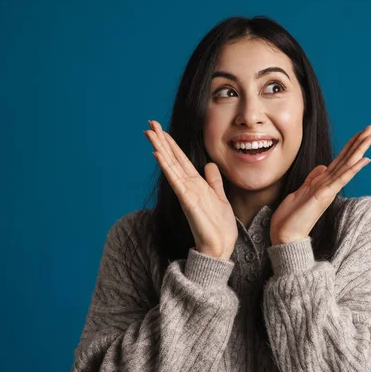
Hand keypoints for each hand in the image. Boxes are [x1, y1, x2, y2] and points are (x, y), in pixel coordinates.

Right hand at [144, 120, 237, 259]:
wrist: (219, 247)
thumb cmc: (219, 226)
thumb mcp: (220, 197)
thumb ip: (214, 181)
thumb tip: (209, 165)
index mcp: (196, 184)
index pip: (180, 159)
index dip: (171, 144)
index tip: (160, 130)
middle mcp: (188, 186)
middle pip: (172, 158)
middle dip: (161, 141)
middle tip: (149, 124)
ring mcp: (186, 192)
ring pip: (170, 165)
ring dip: (160, 148)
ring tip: (150, 133)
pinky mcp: (188, 201)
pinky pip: (176, 180)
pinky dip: (167, 167)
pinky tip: (158, 155)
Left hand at [270, 124, 370, 244]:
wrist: (286, 236)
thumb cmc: (291, 217)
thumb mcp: (301, 191)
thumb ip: (313, 179)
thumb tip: (322, 166)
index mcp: (323, 183)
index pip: (340, 160)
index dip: (351, 146)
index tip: (362, 133)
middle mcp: (329, 185)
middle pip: (347, 159)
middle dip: (360, 142)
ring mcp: (328, 190)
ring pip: (347, 165)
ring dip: (360, 150)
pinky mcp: (324, 196)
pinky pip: (340, 179)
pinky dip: (352, 168)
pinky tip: (363, 159)